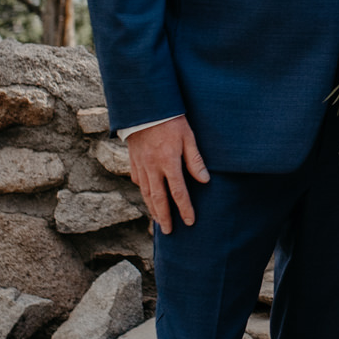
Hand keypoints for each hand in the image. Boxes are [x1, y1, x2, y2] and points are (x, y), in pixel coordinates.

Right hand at [127, 116, 209, 233]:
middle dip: (164, 217)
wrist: (144, 106)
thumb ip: (195, 160)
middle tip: (169, 231)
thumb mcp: (188, 137)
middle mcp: (152, 167)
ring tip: (158, 221)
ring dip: (152, 209)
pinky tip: (146, 197)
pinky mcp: (133, 160)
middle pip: (158, 199)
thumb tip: (205, 180)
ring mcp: (141, 165)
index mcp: (168, 162)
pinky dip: (142, 192)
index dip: (185, 209)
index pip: (178, 192)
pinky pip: (137, 181)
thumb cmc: (170, 119)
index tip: (190, 222)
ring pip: (145, 193)